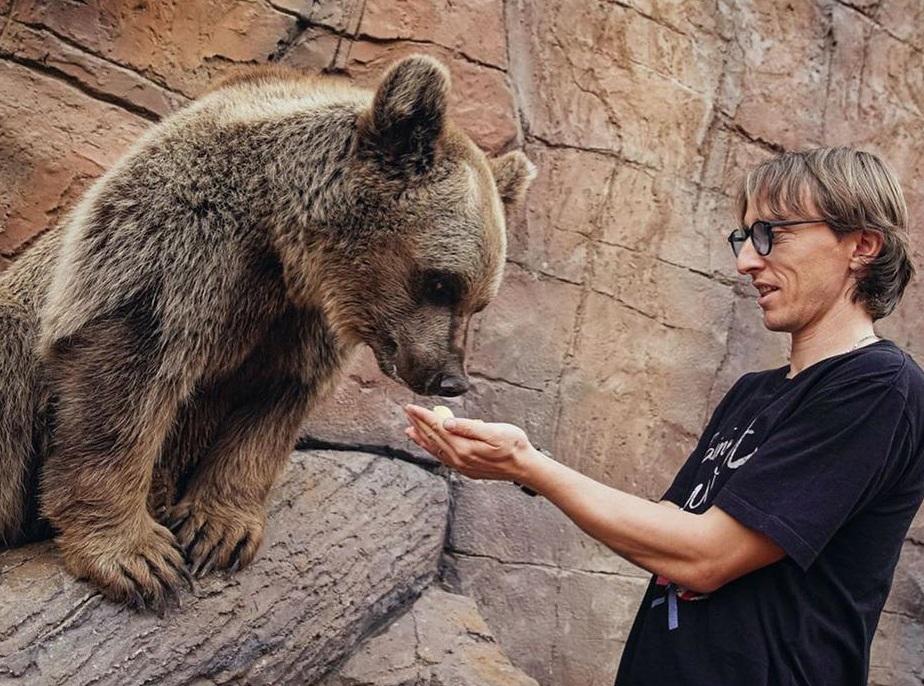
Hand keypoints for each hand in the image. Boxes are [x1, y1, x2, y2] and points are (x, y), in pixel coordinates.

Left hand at [403, 404, 533, 481]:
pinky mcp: (465, 468)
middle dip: (419, 423)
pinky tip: (429, 444)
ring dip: (421, 437)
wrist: (524, 467)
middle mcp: (458, 458)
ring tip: (410, 428)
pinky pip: (442, 457)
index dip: (423, 415)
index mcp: (464, 447)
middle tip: (407, 411)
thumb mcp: (495, 431)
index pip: (437, 427)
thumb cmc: (513, 445)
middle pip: (433, 437)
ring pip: (435, 449)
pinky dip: (431, 448)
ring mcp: (460, 465)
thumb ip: (469, 427)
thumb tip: (446, 422)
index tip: (411, 406)